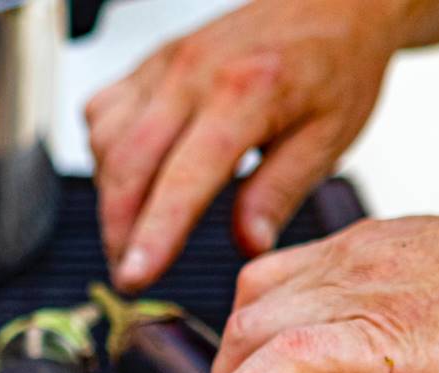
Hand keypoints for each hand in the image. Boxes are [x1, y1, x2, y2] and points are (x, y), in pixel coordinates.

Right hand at [87, 0, 402, 290]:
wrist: (335, 0)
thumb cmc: (335, 64)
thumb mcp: (329, 137)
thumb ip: (280, 193)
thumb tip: (248, 244)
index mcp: (246, 91)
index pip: (183, 178)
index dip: (153, 235)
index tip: (134, 278)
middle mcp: (194, 73)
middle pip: (127, 166)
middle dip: (119, 232)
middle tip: (130, 276)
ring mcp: (166, 65)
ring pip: (107, 143)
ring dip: (110, 199)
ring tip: (132, 235)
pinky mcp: (151, 64)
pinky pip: (103, 116)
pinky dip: (105, 157)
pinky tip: (130, 180)